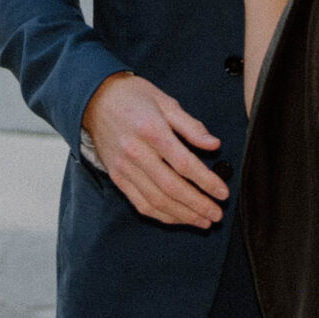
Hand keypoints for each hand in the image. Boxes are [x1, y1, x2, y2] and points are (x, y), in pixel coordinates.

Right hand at [81, 72, 227, 227]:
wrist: (95, 98)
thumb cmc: (134, 96)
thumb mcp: (165, 101)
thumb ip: (190, 126)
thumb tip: (214, 145)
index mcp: (152, 129)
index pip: (184, 164)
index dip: (206, 181)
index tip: (223, 192)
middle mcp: (136, 152)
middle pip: (172, 187)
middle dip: (198, 205)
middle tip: (217, 214)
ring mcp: (124, 167)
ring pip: (157, 201)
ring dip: (183, 215)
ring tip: (203, 221)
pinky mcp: (117, 177)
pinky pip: (141, 204)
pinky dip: (162, 216)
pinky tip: (178, 218)